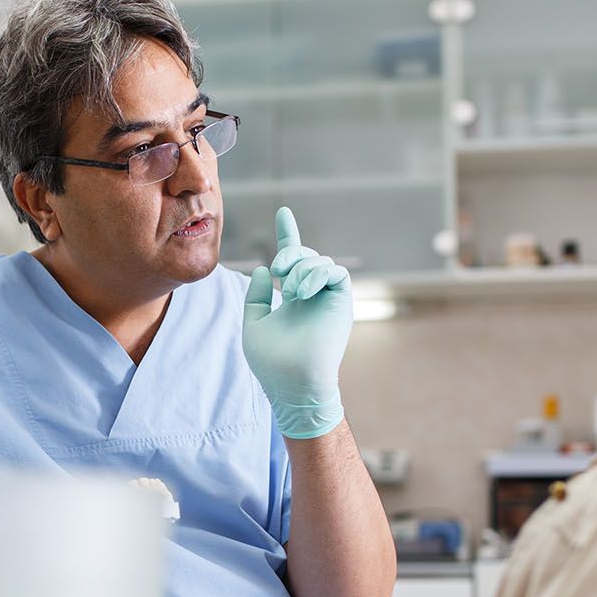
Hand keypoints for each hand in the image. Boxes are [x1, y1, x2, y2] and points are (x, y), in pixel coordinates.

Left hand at [241, 206, 352, 439]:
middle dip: (290, 253)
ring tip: (291, 291)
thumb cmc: (272, 362)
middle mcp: (313, 295)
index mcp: (293, 298)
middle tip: (279, 270)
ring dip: (302, 269)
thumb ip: (257, 296)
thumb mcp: (254, 324)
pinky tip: (302, 292)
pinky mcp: (342, 302)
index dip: (288, 234)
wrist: (292, 383)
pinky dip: (317, 274)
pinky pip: (336, 272)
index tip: (283, 212)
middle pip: (305, 255)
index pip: (293, 260)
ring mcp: (328, 298)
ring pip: (320, 261)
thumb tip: (264, 269)